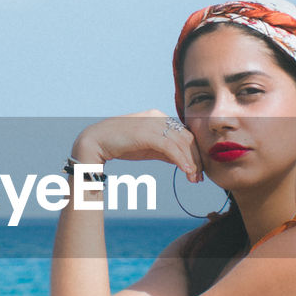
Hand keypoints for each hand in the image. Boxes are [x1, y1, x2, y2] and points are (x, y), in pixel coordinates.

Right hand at [72, 111, 202, 181]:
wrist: (96, 142)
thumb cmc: (120, 145)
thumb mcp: (148, 148)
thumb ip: (165, 151)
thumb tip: (182, 161)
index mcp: (159, 117)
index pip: (184, 134)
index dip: (194, 152)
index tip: (197, 170)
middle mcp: (159, 117)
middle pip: (187, 138)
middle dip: (196, 159)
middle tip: (199, 177)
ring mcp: (153, 123)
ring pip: (181, 143)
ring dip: (191, 162)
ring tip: (194, 178)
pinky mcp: (148, 133)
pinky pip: (171, 148)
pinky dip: (181, 160)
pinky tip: (186, 171)